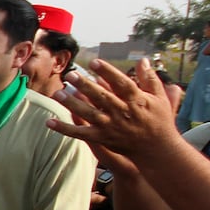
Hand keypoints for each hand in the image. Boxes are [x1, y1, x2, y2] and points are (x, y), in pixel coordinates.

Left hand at [47, 57, 177, 161]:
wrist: (157, 149)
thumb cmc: (159, 119)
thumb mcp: (158, 97)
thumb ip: (149, 78)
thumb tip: (141, 60)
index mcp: (137, 100)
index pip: (121, 83)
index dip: (107, 72)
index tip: (94, 62)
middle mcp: (122, 113)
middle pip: (101, 97)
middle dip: (86, 86)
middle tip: (71, 75)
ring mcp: (111, 127)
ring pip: (89, 114)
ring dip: (72, 104)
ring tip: (58, 93)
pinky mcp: (102, 138)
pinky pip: (80, 134)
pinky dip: (64, 128)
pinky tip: (49, 122)